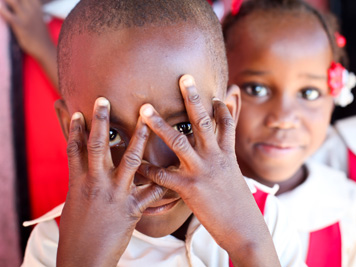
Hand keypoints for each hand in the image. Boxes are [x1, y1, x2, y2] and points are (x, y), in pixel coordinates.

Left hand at [0, 0, 51, 57]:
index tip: (17, 2)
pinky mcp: (20, 25)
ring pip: (13, 1)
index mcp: (37, 6)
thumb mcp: (38, 16)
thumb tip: (25, 5)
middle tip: (6, 3)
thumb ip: (31, 8)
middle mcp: (32, 9)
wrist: (44, 48)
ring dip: (6, 1)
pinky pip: (7, 14)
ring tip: (1, 2)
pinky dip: (1, 9)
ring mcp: (26, 17)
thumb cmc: (39, 34)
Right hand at [57, 98, 165, 266]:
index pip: (74, 149)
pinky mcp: (132, 208)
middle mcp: (96, 183)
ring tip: (148, 117)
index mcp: (79, 182)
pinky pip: (153, 191)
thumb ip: (82, 180)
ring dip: (140, 136)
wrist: (84, 258)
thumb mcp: (75, 202)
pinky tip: (177, 168)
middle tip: (104, 100)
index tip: (76, 109)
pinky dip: (166, 181)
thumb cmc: (78, 231)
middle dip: (101, 122)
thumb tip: (83, 165)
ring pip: (129, 159)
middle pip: (97, 146)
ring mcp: (115, 194)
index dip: (74, 128)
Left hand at [139, 75, 279, 266]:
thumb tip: (226, 146)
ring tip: (144, 110)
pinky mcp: (189, 189)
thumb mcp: (235, 175)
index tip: (215, 89)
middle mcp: (215, 157)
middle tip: (183, 77)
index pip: (226, 122)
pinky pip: (163, 176)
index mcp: (227, 153)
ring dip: (160, 124)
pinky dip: (148, 169)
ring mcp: (202, 171)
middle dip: (193, 98)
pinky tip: (135, 163)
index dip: (221, 104)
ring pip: (179, 142)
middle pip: (202, 122)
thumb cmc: (237, 202)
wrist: (243, 228)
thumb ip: (227, 157)